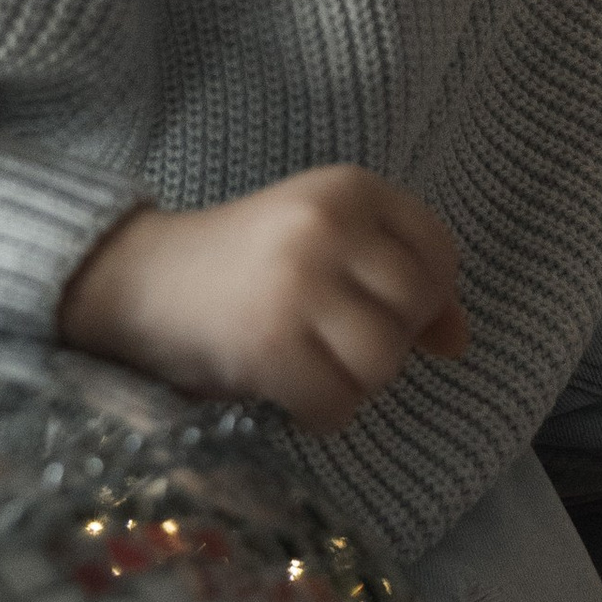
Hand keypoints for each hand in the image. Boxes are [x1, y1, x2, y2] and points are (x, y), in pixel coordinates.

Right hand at [58, 165, 469, 431]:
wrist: (140, 279)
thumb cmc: (245, 263)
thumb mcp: (325, 242)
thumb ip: (395, 275)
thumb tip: (461, 340)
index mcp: (349, 188)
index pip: (438, 249)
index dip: (429, 296)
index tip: (392, 313)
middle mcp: (329, 226)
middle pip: (416, 306)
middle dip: (392, 340)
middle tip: (342, 344)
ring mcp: (299, 284)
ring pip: (383, 359)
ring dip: (359, 381)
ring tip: (318, 369)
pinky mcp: (269, 345)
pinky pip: (338, 402)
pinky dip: (325, 413)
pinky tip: (295, 397)